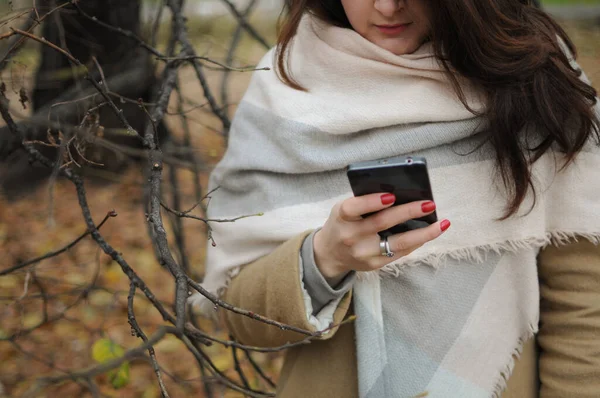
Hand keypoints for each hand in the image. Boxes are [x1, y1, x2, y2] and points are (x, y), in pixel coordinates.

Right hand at [313, 193, 449, 278]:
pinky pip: (400, 252)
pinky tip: (430, 232)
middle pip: (382, 223)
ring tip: (442, 224)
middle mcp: (351, 236)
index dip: (371, 201)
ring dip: (423, 233)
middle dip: (409, 212)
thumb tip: (401, 194)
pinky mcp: (374, 264)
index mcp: (341, 217)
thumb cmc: (343, 223)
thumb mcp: (344, 209)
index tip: (391, 196)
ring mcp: (364, 253)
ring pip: (398, 243)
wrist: (330, 254)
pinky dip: (417, 241)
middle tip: (429, 203)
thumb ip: (364, 202)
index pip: (354, 208)